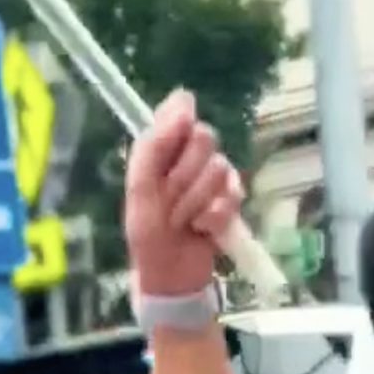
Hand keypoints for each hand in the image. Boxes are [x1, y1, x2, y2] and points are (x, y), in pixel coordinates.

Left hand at [124, 89, 241, 295]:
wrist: (170, 276)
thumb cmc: (148, 234)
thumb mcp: (140, 188)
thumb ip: (155, 143)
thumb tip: (185, 97)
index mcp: (163, 147)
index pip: (181, 113)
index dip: (179, 130)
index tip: (171, 153)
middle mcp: (190, 156)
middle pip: (205, 137)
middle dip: (184, 177)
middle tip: (169, 201)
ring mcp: (214, 178)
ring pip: (219, 168)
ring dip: (196, 202)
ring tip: (184, 221)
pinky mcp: (231, 201)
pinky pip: (233, 195)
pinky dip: (214, 217)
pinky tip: (202, 229)